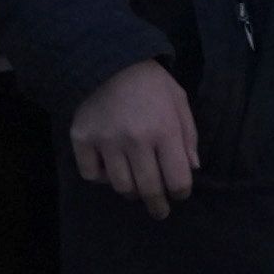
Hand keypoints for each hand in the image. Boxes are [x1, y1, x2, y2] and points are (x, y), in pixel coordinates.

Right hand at [66, 60, 200, 218]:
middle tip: (160, 212)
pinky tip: (110, 170)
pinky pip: (91, 174)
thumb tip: (191, 169)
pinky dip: (101, 178)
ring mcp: (106, 141)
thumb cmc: (150, 82)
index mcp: (164, 131)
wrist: (107, 61)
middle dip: (157, 206)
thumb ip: (188, 136)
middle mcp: (135, 140)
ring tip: (136, 188)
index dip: (181, 193)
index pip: (177, 179)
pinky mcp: (82, 139)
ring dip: (131, 192)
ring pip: (120, 186)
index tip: (179, 196)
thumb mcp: (179, 102)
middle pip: (148, 189)